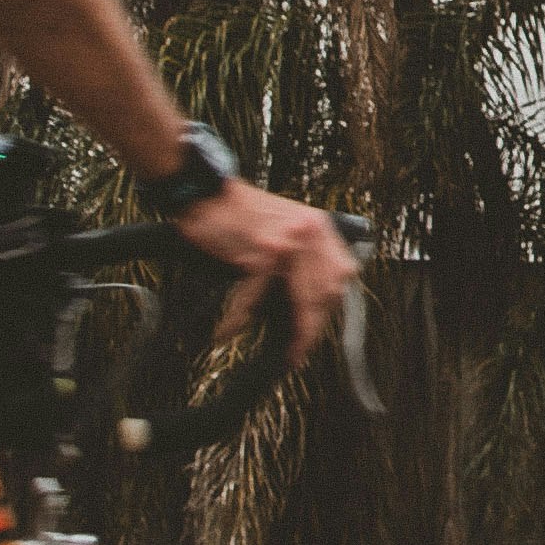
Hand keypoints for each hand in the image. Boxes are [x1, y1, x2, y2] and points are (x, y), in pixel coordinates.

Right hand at [179, 176, 360, 361]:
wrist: (204, 191)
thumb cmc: (236, 213)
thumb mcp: (282, 227)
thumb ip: (301, 257)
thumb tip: (307, 303)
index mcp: (318, 226)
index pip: (340, 275)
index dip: (331, 308)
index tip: (318, 330)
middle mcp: (310, 231)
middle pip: (326, 292)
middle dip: (315, 327)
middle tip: (300, 350)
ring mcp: (287, 242)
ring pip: (303, 299)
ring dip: (295, 333)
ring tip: (287, 353)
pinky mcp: (262, 253)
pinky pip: (254, 299)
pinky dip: (238, 319)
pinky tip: (227, 331)